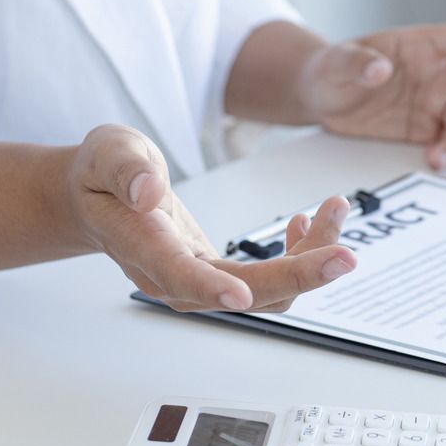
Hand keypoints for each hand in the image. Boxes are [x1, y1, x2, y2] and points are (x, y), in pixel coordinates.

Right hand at [66, 125, 357, 311]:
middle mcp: (174, 278)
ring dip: (311, 257)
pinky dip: (299, 253)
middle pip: (244, 293)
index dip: (211, 286)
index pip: (177, 274)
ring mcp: (200, 284)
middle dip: (299, 276)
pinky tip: (306, 221)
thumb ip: (125, 168)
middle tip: (346, 255)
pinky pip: (269, 280)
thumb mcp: (108, 151)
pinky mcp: (220, 277)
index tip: (242, 294)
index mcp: (143, 246)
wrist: (98, 201)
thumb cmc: (103, 175)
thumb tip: (147, 192)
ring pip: (267, 290)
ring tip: (335, 208)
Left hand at [304, 18, 445, 168]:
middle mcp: (438, 72)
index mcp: (424, 45)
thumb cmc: (330, 68)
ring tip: (439, 158)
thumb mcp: (336, 62)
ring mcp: (435, 102)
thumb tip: (380, 69)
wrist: (320, 97)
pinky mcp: (426, 128)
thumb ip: (358, 63)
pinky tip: (433, 160)